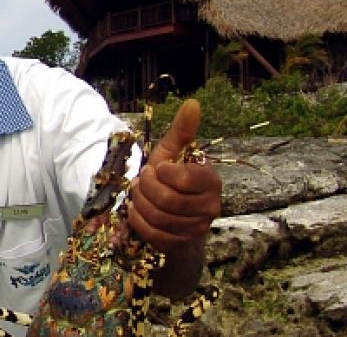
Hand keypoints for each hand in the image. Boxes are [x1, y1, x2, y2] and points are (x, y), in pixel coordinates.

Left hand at [127, 99, 221, 253]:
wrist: (170, 213)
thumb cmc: (171, 178)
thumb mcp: (173, 153)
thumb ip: (182, 130)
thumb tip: (193, 102)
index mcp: (211, 181)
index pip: (184, 179)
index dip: (162, 172)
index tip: (157, 168)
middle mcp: (210, 207)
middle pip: (167, 200)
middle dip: (146, 188)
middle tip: (141, 181)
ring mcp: (196, 229)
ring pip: (158, 217)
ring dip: (139, 203)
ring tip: (138, 194)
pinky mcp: (180, 244)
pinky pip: (153, 233)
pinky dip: (137, 220)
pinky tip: (136, 210)